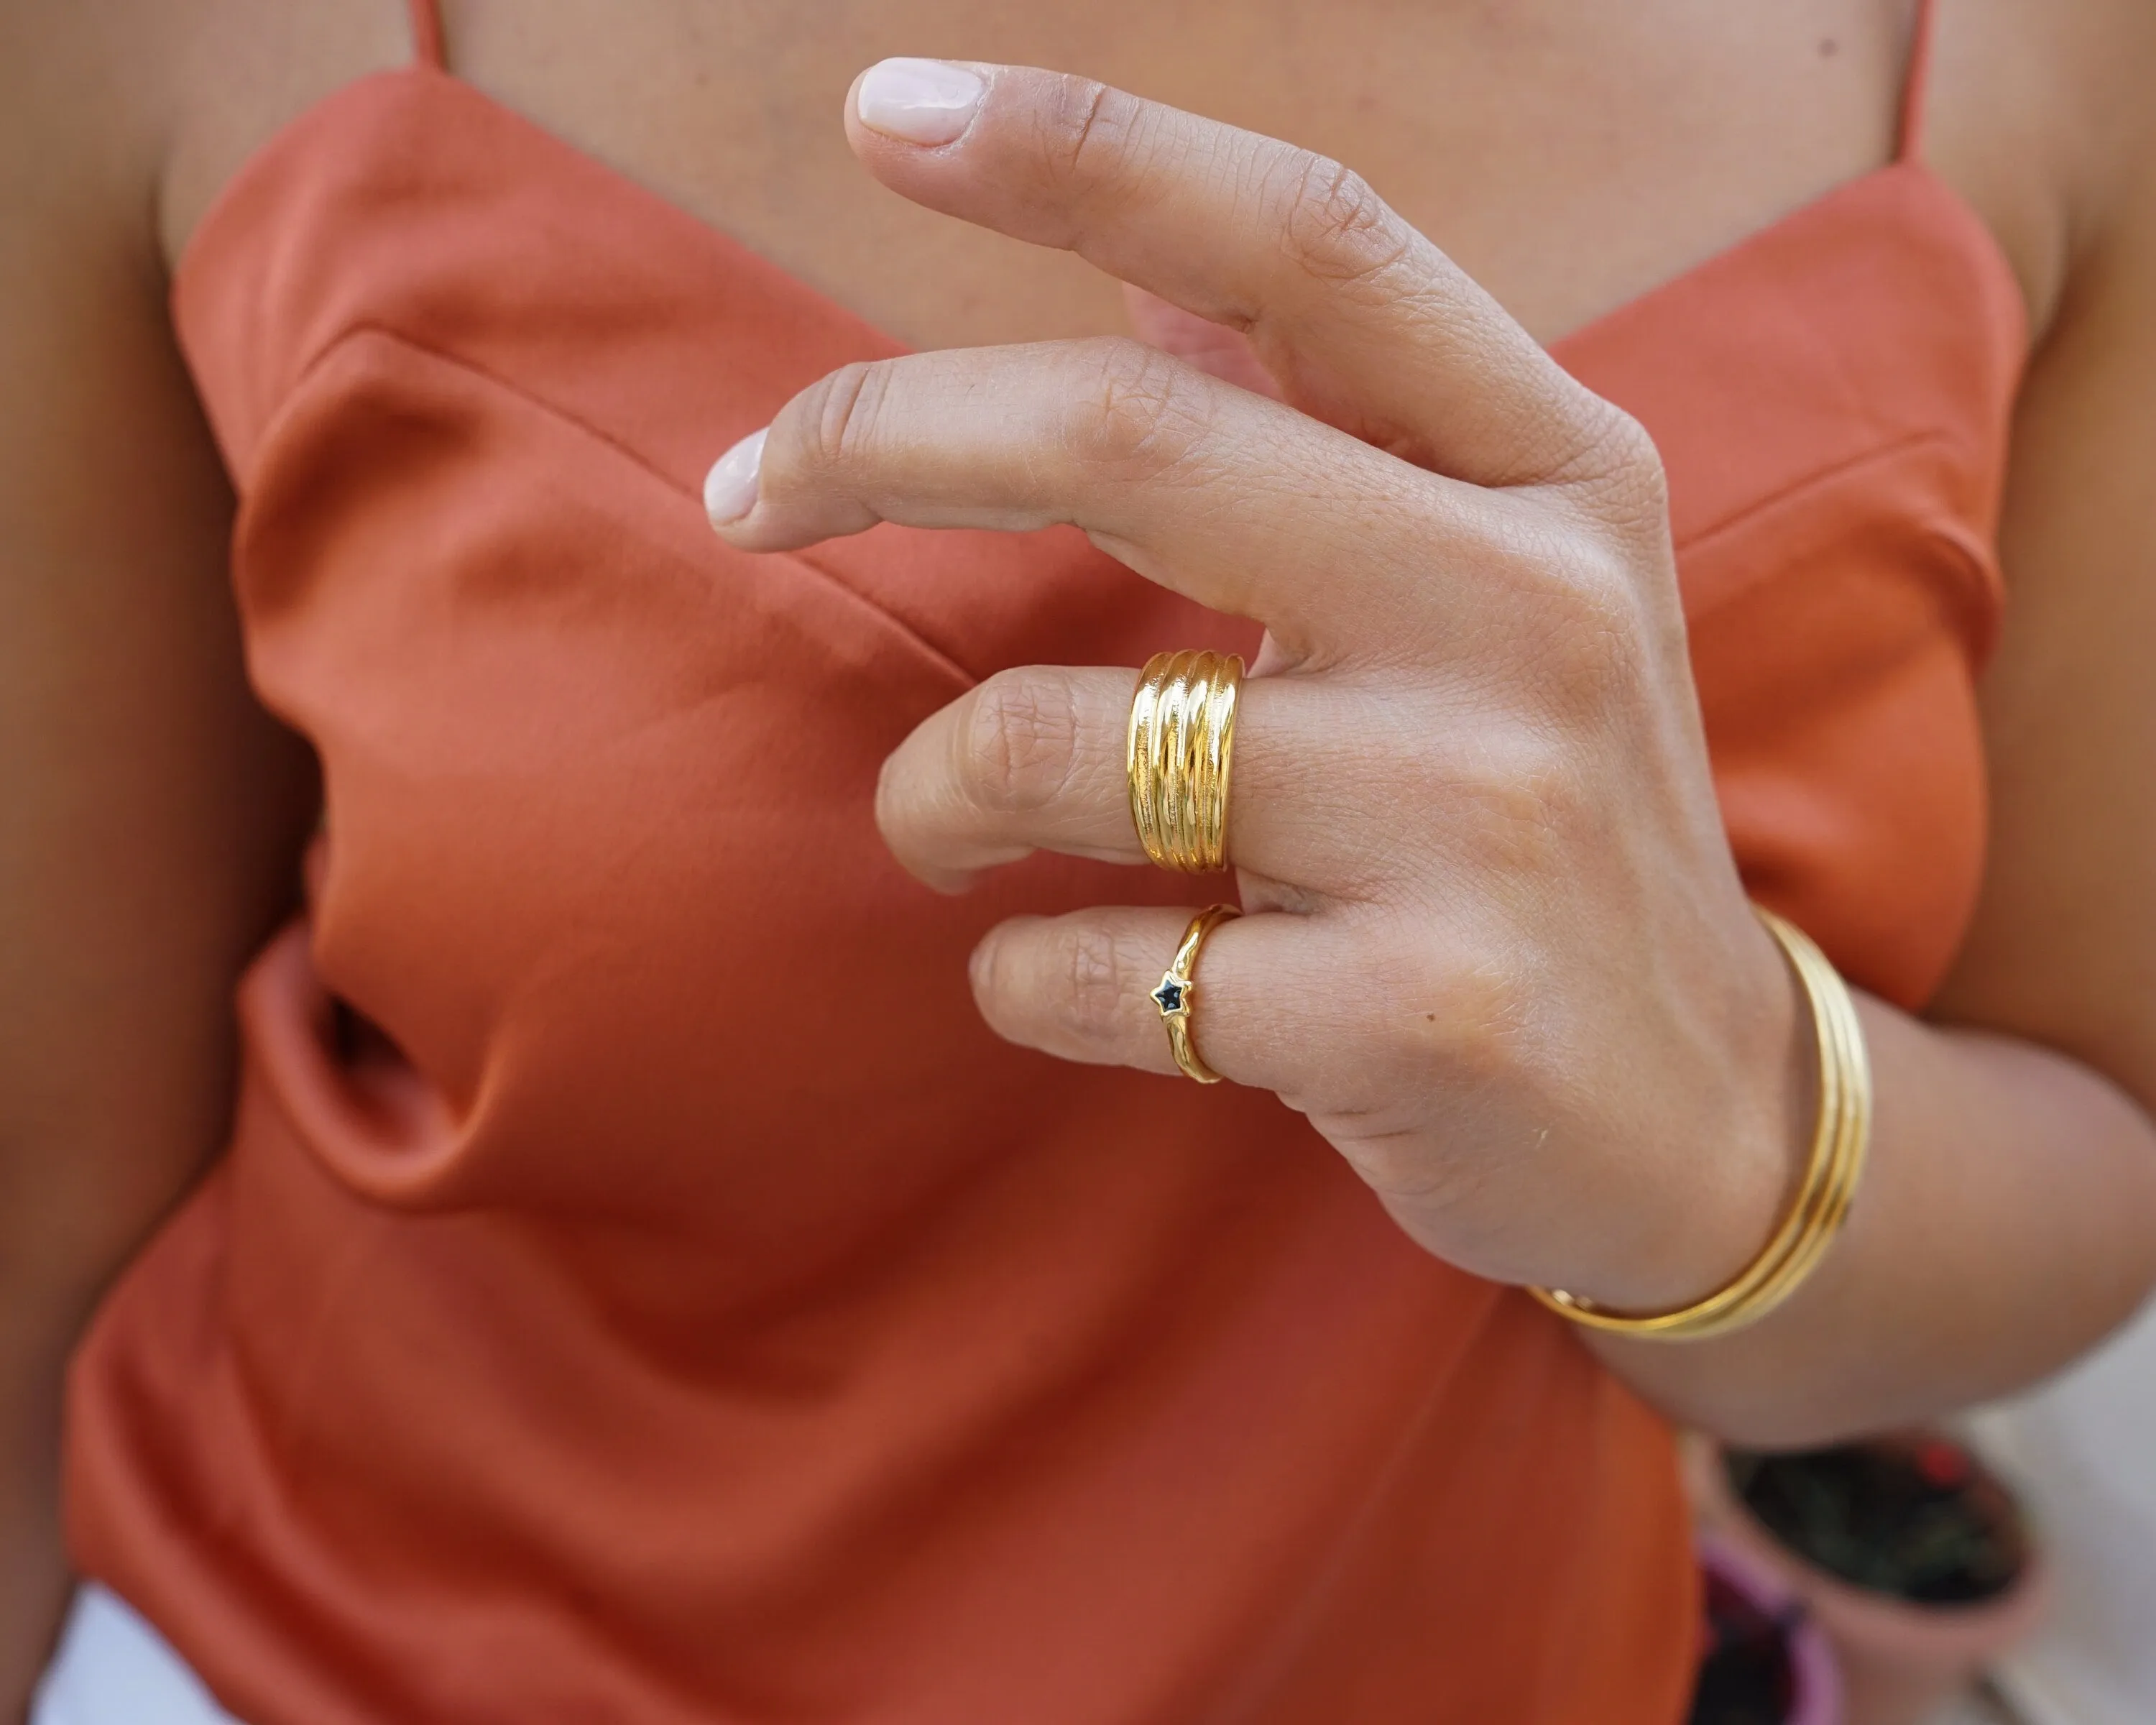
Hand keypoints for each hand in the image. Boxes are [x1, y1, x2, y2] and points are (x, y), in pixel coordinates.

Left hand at [706, 60, 1807, 1314]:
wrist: (1695, 1106)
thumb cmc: (1542, 815)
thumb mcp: (1502, 583)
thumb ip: (1332, 419)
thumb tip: (1140, 251)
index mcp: (1551, 472)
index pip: (1312, 243)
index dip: (1088, 148)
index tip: (883, 111)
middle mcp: (1533, 612)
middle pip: (1131, 437)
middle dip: (878, 437)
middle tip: (742, 492)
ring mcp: (1483, 821)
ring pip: (1055, 741)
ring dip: (928, 790)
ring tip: (940, 827)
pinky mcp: (1420, 1017)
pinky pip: (1087, 970)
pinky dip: (1014, 976)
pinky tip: (1064, 979)